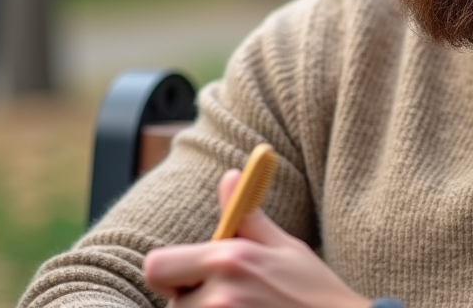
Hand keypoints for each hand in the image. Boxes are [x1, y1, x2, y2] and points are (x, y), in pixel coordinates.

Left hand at [144, 169, 372, 307]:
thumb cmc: (315, 293)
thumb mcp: (285, 248)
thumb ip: (246, 217)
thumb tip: (230, 176)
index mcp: (228, 260)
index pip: (156, 267)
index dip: (168, 273)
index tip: (189, 278)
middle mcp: (219, 298)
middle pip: (172, 303)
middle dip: (191, 302)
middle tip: (227, 302)